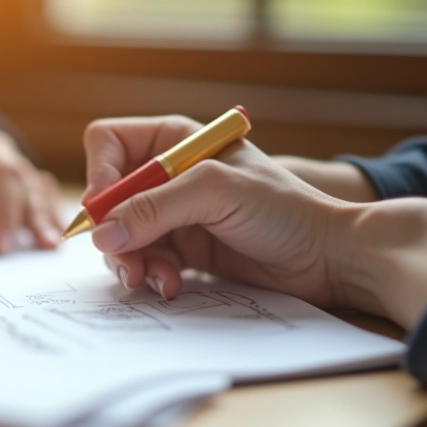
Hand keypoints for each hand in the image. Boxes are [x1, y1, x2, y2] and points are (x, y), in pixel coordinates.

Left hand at [0, 114, 62, 251]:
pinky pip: (44, 191)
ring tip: (45, 243)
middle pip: (7, 175)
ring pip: (31, 184)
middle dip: (7, 213)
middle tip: (2, 247)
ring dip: (39, 215)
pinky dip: (52, 213)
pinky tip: (57, 235)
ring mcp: (15, 160)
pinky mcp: (28, 175)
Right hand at [82, 115, 359, 309]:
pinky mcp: (184, 249)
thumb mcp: (215, 193)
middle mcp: (168, 174)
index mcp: (174, 140)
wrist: (328, 257)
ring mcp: (174, 213)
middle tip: (126, 261)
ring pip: (121, 234)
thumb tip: (101, 233)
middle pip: (108, 197)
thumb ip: (153, 208)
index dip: (99, 175)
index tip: (103, 213)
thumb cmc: (283, 209)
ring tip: (155, 279)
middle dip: (113, 232)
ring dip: (132, 260)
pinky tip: (173, 286)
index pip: (108, 143)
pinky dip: (152, 275)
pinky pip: (145, 259)